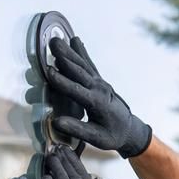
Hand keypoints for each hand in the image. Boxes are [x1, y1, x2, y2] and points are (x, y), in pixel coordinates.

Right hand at [43, 35, 151, 158]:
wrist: (130, 130)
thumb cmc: (112, 136)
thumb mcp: (97, 138)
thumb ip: (77, 129)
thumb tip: (56, 122)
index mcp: (97, 104)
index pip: (77, 91)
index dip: (62, 82)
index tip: (48, 71)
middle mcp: (99, 89)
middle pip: (80, 72)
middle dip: (66, 57)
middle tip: (52, 44)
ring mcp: (100, 83)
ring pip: (83, 65)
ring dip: (70, 52)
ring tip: (57, 39)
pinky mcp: (100, 81)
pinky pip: (89, 64)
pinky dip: (82, 52)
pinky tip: (75, 40)